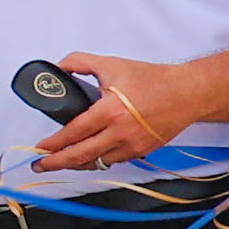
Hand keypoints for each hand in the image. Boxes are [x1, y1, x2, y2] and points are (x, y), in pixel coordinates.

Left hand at [31, 55, 187, 172]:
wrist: (188, 92)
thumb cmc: (153, 79)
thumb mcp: (111, 64)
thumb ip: (80, 63)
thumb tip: (58, 67)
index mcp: (111, 111)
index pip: (73, 132)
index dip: (53, 143)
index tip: (40, 147)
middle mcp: (121, 132)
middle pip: (81, 155)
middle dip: (56, 163)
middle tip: (39, 165)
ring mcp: (133, 145)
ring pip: (97, 163)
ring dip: (76, 165)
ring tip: (60, 163)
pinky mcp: (142, 151)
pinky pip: (114, 162)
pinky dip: (98, 161)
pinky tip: (87, 158)